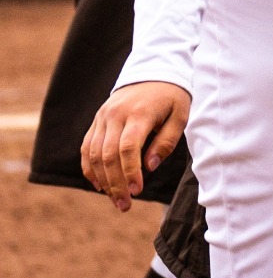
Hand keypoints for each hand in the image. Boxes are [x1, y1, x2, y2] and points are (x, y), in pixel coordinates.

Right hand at [80, 81, 190, 211]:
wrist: (153, 72)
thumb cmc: (172, 98)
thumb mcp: (180, 116)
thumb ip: (166, 142)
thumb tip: (149, 167)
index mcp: (139, 113)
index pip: (128, 148)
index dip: (130, 172)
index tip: (137, 192)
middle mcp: (115, 115)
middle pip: (109, 155)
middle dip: (115, 183)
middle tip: (125, 205)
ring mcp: (103, 117)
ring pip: (95, 154)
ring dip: (102, 180)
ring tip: (115, 199)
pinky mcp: (97, 120)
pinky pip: (87, 147)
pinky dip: (90, 168)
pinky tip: (99, 185)